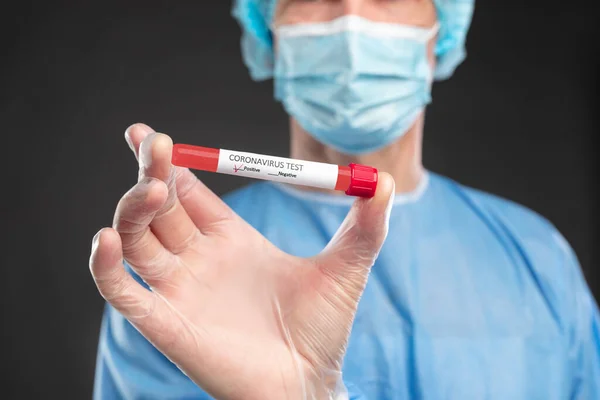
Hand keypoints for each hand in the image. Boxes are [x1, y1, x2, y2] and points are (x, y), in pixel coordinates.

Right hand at [89, 123, 394, 399]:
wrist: (308, 384)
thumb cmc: (325, 329)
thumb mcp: (347, 266)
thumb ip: (366, 224)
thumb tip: (386, 179)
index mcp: (230, 239)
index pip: (188, 191)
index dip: (171, 162)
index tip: (153, 134)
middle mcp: (198, 259)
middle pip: (158, 206)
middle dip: (150, 172)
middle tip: (152, 142)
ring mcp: (178, 289)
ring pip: (135, 239)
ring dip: (133, 209)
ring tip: (152, 188)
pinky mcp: (165, 324)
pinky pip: (121, 291)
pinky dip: (105, 266)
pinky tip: (106, 238)